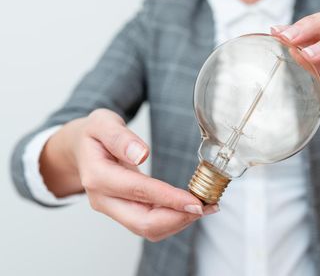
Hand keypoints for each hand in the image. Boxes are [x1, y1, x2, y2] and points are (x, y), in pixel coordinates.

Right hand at [41, 109, 217, 241]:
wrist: (79, 148)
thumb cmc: (93, 135)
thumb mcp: (102, 122)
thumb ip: (120, 137)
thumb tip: (140, 154)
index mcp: (97, 175)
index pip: (137, 191)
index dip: (168, 198)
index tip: (194, 201)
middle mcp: (103, 199)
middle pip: (142, 222)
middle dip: (178, 218)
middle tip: (207, 206)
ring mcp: (113, 209)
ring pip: (148, 228)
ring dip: (179, 222)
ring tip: (206, 207)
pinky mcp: (124, 212)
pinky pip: (149, 224)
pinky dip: (172, 220)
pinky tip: (191, 208)